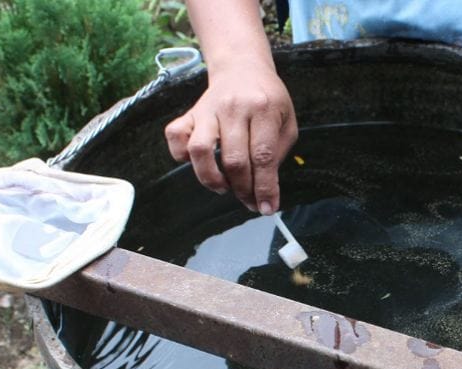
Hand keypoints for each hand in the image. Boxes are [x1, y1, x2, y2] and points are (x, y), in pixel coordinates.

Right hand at [165, 58, 297, 213]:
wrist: (242, 68)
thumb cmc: (268, 100)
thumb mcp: (286, 121)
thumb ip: (278, 154)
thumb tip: (266, 191)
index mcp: (263, 108)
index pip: (263, 156)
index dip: (264, 187)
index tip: (267, 208)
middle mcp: (233, 107)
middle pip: (234, 160)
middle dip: (243, 190)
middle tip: (249, 201)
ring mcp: (207, 109)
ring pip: (199, 150)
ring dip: (211, 178)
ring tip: (224, 187)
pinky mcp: (189, 112)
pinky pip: (175, 136)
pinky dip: (181, 156)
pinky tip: (199, 163)